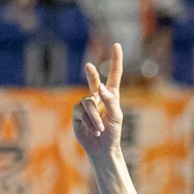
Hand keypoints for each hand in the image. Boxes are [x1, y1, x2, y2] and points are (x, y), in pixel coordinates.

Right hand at [72, 43, 123, 158]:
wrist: (102, 148)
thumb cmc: (113, 133)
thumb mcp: (116, 116)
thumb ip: (110, 100)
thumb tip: (100, 86)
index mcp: (111, 96)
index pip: (114, 75)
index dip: (115, 60)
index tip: (117, 45)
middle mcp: (98, 97)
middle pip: (93, 81)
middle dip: (91, 74)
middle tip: (88, 66)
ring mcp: (87, 105)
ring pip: (87, 103)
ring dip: (94, 118)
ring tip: (100, 129)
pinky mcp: (77, 114)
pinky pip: (80, 112)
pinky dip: (88, 122)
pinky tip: (94, 131)